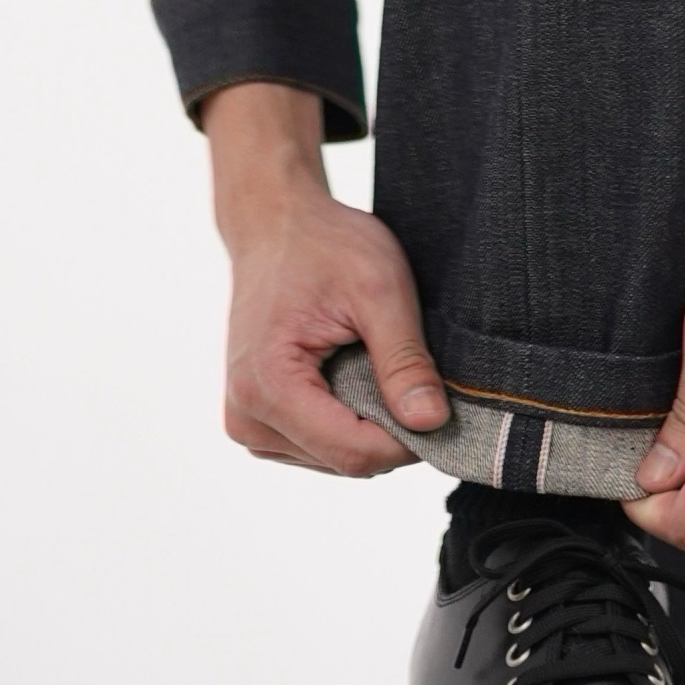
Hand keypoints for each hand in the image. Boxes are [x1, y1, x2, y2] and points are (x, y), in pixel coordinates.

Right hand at [202, 83, 449, 475]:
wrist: (275, 224)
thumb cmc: (324, 245)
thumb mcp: (379, 290)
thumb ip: (403, 360)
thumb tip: (431, 423)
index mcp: (266, 385)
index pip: (354, 453)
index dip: (409, 439)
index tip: (439, 401)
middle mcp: (245, 416)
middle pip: (346, 460)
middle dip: (391, 428)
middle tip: (406, 369)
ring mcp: (247, 423)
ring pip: (337, 459)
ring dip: (370, 423)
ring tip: (370, 360)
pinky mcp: (257, 421)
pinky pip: (321, 446)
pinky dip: (350, 418)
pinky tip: (352, 372)